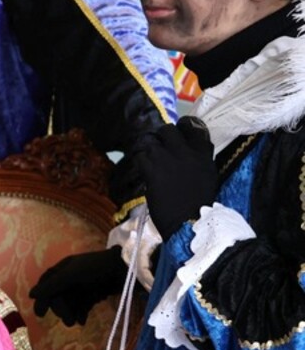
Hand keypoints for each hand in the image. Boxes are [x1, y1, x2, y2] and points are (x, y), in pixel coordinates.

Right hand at [30, 246, 128, 325]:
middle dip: (60, 308)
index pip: (46, 283)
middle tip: (67, 321)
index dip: (42, 297)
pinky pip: (82, 306)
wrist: (124, 270)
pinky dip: (80, 313)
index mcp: (63, 268)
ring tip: (74, 322)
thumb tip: (31, 295)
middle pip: (58, 295)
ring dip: (70, 313)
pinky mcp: (94, 294)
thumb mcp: (70, 275)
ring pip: (70, 302)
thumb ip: (51, 285)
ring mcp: (83, 286)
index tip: (40, 314)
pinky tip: (82, 321)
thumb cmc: (95, 269)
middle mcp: (70, 276)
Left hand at [133, 116, 216, 238]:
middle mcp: (187, 152)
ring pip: (151, 142)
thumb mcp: (208, 175)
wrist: (190, 223)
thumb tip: (186, 149)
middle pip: (168, 129)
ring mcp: (168, 160)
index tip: (178, 132)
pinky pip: (140, 156)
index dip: (182, 126)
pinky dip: (140, 162)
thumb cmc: (200, 204)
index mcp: (204, 154)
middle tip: (159, 149)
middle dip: (161, 137)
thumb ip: (198, 158)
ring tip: (151, 162)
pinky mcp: (152, 170)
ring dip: (148, 150)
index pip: (193, 126)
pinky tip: (145, 171)